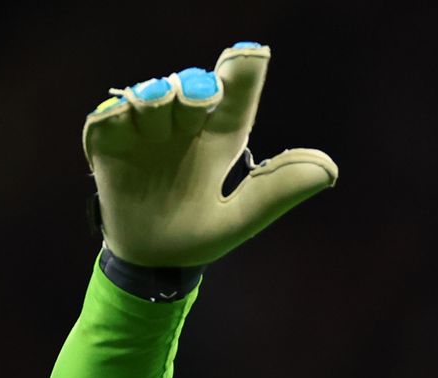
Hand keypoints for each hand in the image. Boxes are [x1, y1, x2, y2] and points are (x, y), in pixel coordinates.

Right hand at [83, 42, 337, 265]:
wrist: (152, 262)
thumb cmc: (200, 235)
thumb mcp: (242, 217)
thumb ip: (278, 190)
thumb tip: (331, 169)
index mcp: (219, 140)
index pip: (234, 100)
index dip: (244, 74)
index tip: (255, 54)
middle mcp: (183, 129)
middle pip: (190, 91)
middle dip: (195, 85)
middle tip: (201, 92)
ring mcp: (145, 134)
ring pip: (150, 98)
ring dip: (155, 98)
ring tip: (157, 103)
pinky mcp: (108, 145)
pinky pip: (107, 120)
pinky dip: (114, 115)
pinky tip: (122, 120)